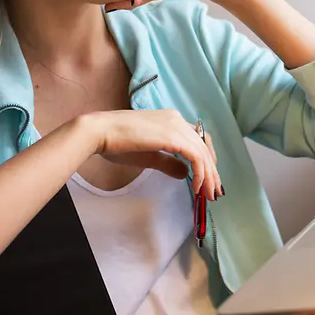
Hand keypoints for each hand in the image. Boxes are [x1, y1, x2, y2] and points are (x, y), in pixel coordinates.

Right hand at [81, 109, 221, 199]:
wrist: (100, 132)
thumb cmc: (117, 144)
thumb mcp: (149, 156)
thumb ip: (169, 163)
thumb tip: (186, 174)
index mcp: (172, 120)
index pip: (199, 139)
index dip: (207, 159)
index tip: (208, 178)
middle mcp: (177, 119)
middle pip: (205, 146)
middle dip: (212, 171)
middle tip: (214, 192)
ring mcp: (176, 126)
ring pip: (203, 152)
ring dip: (209, 176)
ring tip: (208, 195)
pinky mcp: (172, 136)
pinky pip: (195, 156)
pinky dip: (200, 173)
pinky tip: (196, 187)